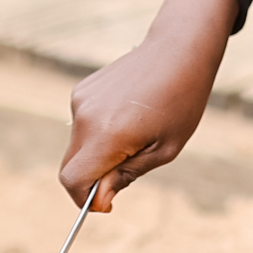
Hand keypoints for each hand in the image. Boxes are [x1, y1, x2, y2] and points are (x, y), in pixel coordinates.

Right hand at [59, 0, 238, 207]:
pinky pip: (82, 125)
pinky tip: (128, 115)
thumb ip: (127, 175)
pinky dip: (99, 132)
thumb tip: (99, 199)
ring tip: (136, 133)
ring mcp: (80, 100)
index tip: (107, 202)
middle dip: (93, 177)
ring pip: (78, 145)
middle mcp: (85, 116)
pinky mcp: (81, 90)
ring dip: (98, 152)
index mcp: (107, 134)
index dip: (84, 199)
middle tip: (129, 168)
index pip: (73, 180)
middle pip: (71, 165)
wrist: (178, 50)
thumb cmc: (180, 102)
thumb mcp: (164, 149)